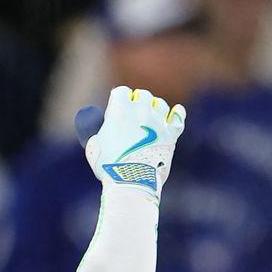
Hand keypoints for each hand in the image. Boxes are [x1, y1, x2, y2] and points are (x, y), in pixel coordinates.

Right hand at [76, 86, 186, 202]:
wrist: (131, 180)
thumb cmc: (108, 165)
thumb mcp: (93, 147)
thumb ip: (98, 134)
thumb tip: (101, 133)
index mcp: (120, 109)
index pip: (121, 91)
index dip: (118, 98)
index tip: (116, 106)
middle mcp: (142, 110)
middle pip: (143, 95)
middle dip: (137, 101)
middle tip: (133, 112)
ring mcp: (159, 121)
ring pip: (160, 105)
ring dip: (154, 108)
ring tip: (149, 117)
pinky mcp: (171, 134)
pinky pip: (178, 119)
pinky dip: (177, 114)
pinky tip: (176, 111)